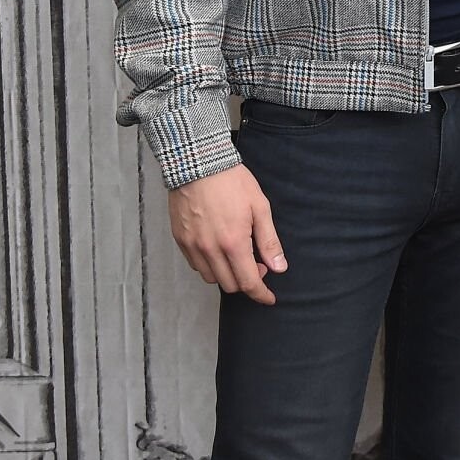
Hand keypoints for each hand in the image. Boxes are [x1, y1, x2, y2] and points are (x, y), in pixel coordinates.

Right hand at [167, 165, 287, 303]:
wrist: (197, 162)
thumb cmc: (231, 181)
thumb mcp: (260, 207)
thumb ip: (269, 241)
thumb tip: (279, 267)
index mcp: (234, 243)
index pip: (249, 283)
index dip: (261, 294)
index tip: (269, 298)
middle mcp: (210, 250)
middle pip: (230, 285)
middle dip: (246, 281)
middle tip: (256, 264)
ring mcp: (193, 246)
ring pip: (211, 278)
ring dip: (227, 274)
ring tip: (236, 254)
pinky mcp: (180, 240)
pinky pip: (196, 264)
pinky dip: (209, 264)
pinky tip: (218, 249)